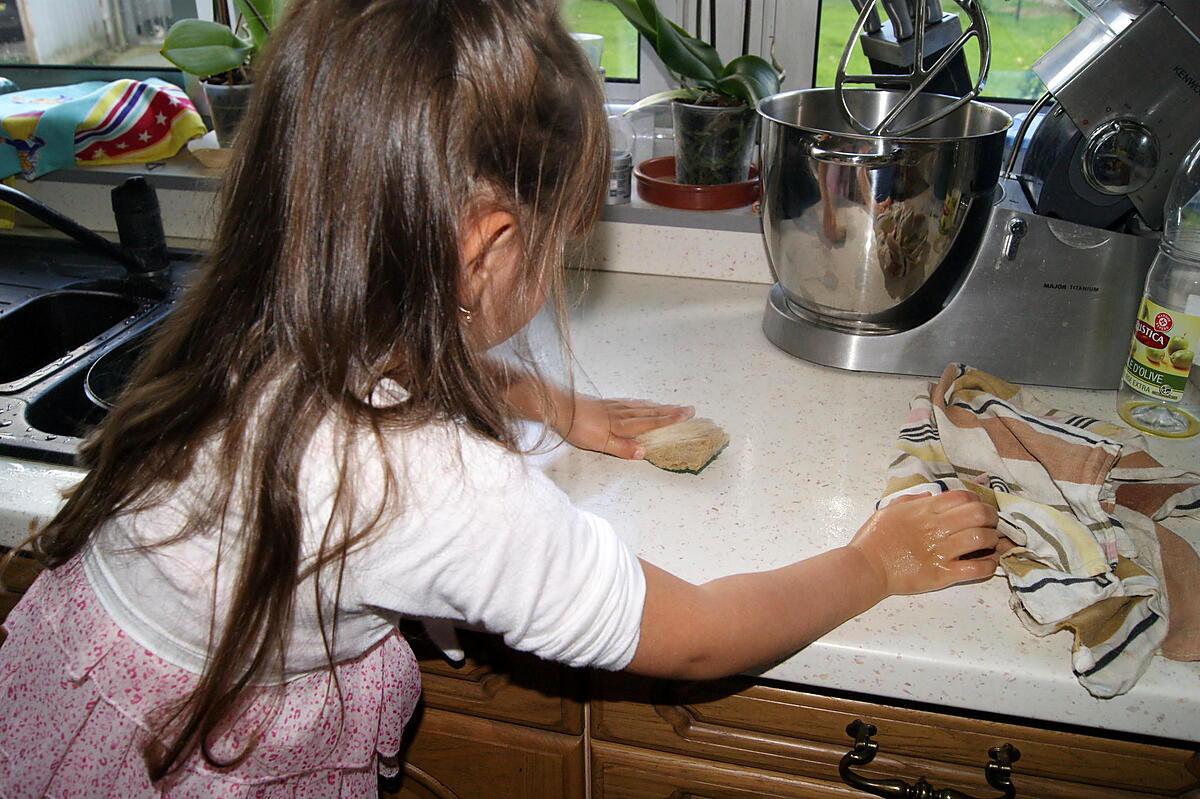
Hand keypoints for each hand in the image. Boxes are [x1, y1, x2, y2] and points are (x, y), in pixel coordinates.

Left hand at [562, 396, 692, 458]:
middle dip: (670, 411)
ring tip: (670, 406)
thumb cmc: (579, 428)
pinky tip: (640, 403)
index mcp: (623, 425)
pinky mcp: (605, 403)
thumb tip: (645, 452)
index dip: (669, 420)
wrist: (560, 408)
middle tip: (688, 409)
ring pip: (641, 406)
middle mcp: (622, 413)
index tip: (687, 415)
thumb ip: (623, 448)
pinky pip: (629, 402)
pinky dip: (640, 403)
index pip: (651, 422)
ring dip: (657, 407)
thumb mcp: (600, 443)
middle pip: (650, 412)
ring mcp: (614, 406)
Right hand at [847, 490, 999, 596]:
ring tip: (990, 545)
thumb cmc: (874, 538)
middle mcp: (937, 527)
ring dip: (992, 541)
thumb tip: (930, 496)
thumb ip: (911, 500)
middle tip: (990, 525)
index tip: (976, 508)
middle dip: (991, 518)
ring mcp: (941, 551)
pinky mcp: (943, 574)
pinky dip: (988, 565)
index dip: (976, 501)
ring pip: (982, 539)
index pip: (962, 497)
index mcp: (924, 510)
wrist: (866, 567)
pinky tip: (987, 564)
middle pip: (979, 514)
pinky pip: (976, 569)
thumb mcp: (889, 510)